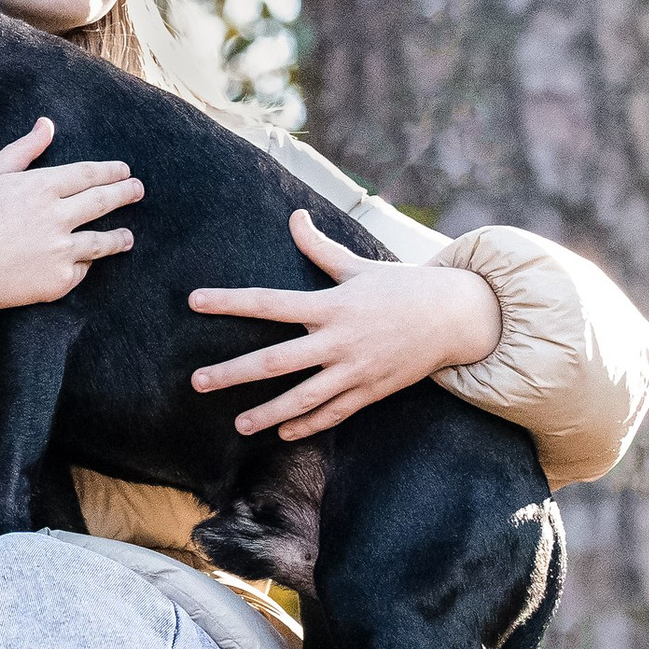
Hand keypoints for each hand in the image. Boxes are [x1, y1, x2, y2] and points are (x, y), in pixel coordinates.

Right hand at [0, 120, 142, 332]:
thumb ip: (23, 149)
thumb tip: (48, 124)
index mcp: (41, 187)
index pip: (88, 174)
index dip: (110, 171)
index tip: (124, 170)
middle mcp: (58, 217)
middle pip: (102, 202)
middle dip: (124, 194)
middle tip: (137, 190)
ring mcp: (61, 251)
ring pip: (101, 242)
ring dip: (119, 237)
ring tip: (128, 237)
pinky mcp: (58, 281)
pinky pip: (80, 270)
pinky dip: (85, 265)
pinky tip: (89, 263)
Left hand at [188, 211, 501, 441]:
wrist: (454, 318)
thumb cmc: (400, 287)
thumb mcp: (357, 265)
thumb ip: (320, 246)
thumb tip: (295, 215)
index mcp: (331, 304)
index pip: (269, 302)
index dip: (230, 301)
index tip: (194, 301)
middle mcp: (339, 340)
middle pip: (275, 360)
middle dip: (233, 373)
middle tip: (197, 381)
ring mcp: (355, 370)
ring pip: (303, 398)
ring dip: (267, 413)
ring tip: (238, 425)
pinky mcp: (371, 391)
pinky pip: (334, 413)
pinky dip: (308, 425)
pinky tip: (282, 432)